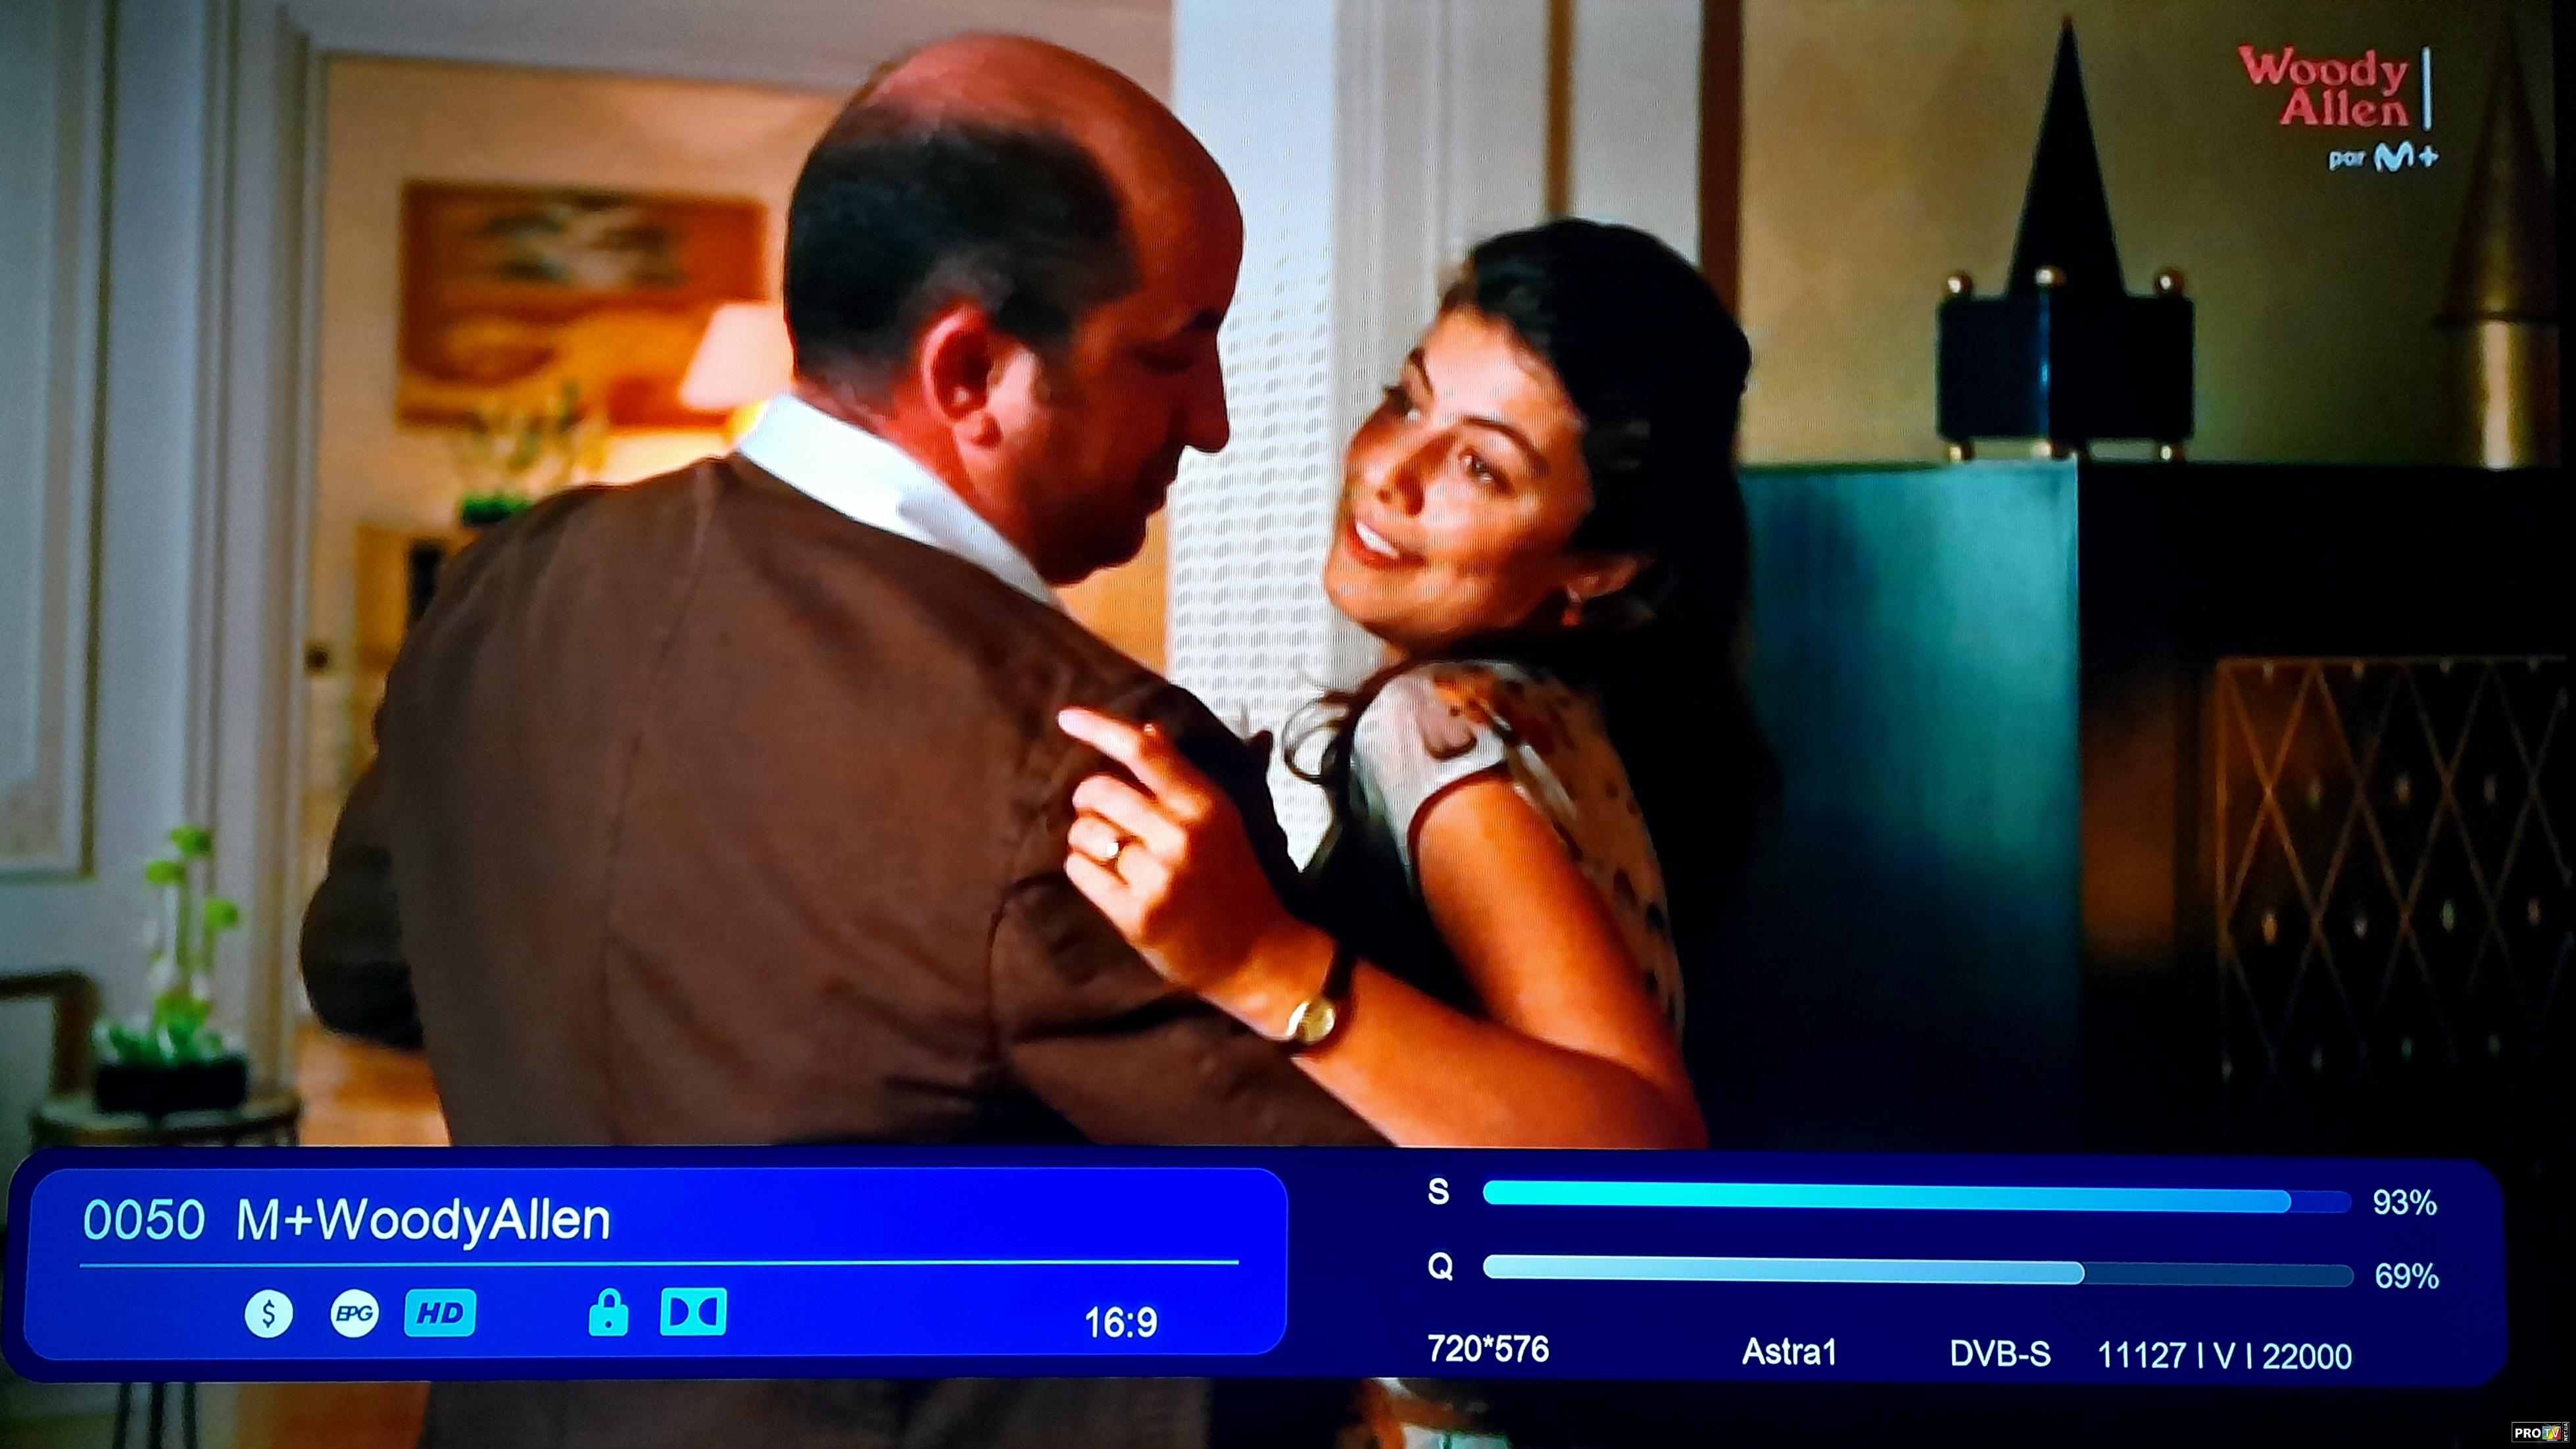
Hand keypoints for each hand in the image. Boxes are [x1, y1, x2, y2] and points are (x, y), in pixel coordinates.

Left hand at [1056, 707, 1302, 995]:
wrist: (1255, 954)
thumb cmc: (1234, 877)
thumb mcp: (1220, 820)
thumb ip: (1180, 775)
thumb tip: (1146, 731)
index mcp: (1205, 804)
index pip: (1143, 751)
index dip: (1098, 728)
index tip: (1065, 717)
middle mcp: (1182, 836)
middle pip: (1100, 791)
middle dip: (1087, 798)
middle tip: (1102, 814)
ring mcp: (1159, 878)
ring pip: (1085, 833)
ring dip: (1086, 839)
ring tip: (1110, 853)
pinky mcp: (1136, 916)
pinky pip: (1081, 872)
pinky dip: (1083, 869)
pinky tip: (1107, 879)